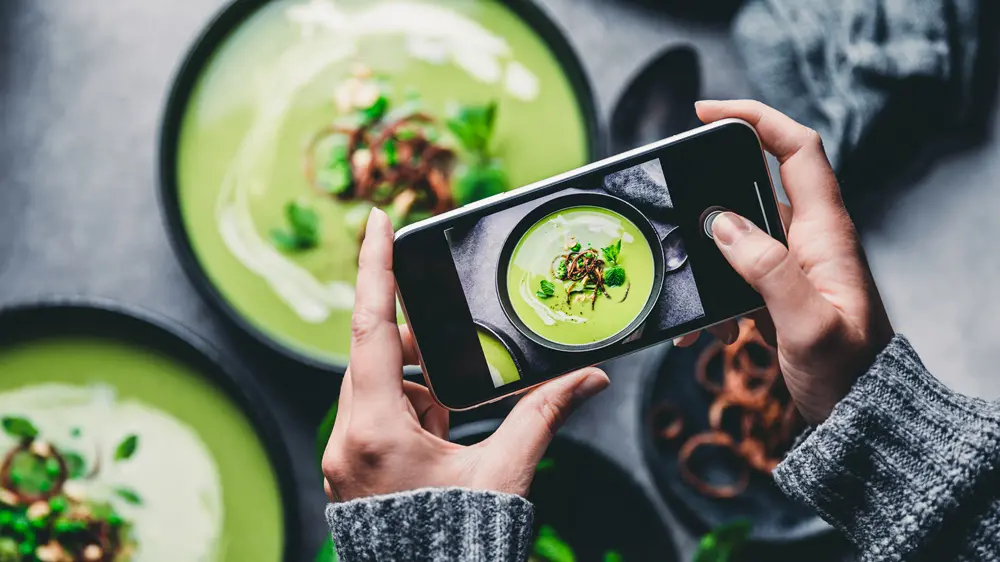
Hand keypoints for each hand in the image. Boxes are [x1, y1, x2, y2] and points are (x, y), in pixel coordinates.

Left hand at [321, 208, 609, 501]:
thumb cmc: (463, 542)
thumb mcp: (506, 472)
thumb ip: (544, 414)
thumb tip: (590, 379)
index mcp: (376, 432)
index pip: (370, 328)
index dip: (375, 267)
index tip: (377, 219)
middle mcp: (348, 439)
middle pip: (374, 355)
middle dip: (414, 338)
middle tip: (449, 331)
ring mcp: (347, 455)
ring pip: (375, 385)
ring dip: (415, 380)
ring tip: (452, 402)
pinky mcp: (355, 467)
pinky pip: (377, 413)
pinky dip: (410, 405)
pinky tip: (442, 423)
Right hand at [675, 100, 893, 424]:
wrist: (860, 418)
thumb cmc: (848, 374)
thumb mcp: (807, 324)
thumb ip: (768, 270)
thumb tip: (722, 224)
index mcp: (826, 233)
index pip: (797, 149)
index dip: (756, 118)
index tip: (708, 113)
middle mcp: (811, 240)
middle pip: (760, 182)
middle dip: (714, 187)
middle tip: (675, 197)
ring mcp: (794, 266)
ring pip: (740, 232)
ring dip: (706, 252)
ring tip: (685, 283)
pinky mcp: (778, 292)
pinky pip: (736, 273)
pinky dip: (712, 292)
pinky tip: (702, 326)